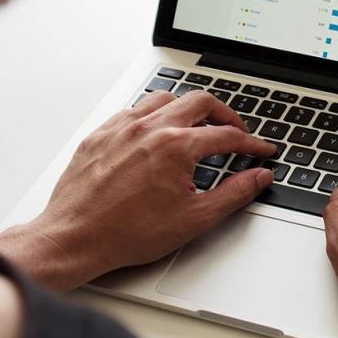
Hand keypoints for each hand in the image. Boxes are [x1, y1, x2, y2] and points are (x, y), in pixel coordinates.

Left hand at [0, 90, 276, 290]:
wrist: (75, 238)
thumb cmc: (127, 233)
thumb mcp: (194, 219)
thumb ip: (234, 194)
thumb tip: (258, 178)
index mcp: (177, 146)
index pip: (227, 136)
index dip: (252, 143)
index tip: (261, 150)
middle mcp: (150, 128)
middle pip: (200, 102)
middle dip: (225, 115)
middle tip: (235, 131)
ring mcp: (122, 127)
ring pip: (164, 99)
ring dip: (187, 108)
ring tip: (196, 125)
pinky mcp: (100, 134)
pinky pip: (132, 110)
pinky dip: (152, 116)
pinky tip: (154, 132)